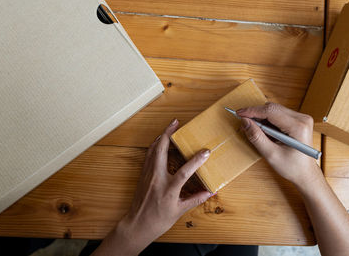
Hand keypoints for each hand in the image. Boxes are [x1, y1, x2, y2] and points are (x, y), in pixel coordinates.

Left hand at [92, 119, 212, 255]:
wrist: (137, 225)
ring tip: (169, 128)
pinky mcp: (143, 175)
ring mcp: (148, 175)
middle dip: (168, 134)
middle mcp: (156, 179)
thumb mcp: (179, 212)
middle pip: (161, 150)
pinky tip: (159, 142)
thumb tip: (210, 191)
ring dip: (161, 137)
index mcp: (168, 189)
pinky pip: (148, 155)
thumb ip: (195, 199)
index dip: (196, 161)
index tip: (206, 151)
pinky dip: (154, 146)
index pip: (184, 171)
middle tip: (176, 122)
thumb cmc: (158, 221)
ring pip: (153, 150)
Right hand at [237, 102, 319, 186]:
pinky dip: (269, 121)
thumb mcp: (271, 155)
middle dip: (256, 114)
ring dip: (262, 118)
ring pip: (275, 110)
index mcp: (298, 127)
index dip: (252, 111)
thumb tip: (244, 122)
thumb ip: (257, 137)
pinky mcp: (299, 120)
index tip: (239, 113)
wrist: (305, 173)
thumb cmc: (292, 167)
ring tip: (257, 132)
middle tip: (244, 124)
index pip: (271, 111)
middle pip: (273, 108)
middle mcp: (302, 119)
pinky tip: (266, 132)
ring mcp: (302, 118)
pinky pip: (279, 114)